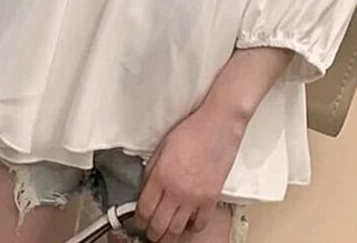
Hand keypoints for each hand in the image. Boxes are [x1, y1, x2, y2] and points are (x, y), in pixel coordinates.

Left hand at [132, 103, 246, 242]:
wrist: (218, 126)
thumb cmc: (191, 130)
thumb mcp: (162, 146)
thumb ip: (151, 170)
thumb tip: (145, 189)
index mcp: (160, 175)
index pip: (144, 209)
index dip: (139, 220)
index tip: (139, 221)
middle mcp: (176, 190)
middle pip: (158, 225)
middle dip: (151, 233)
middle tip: (150, 233)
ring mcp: (194, 197)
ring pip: (177, 229)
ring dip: (168, 236)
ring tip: (165, 235)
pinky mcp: (211, 199)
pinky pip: (200, 224)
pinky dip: (192, 228)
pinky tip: (188, 224)